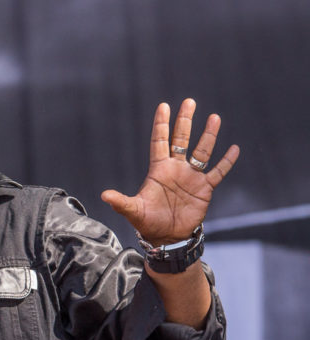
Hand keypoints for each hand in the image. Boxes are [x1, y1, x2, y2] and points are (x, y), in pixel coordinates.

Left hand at [101, 98, 239, 245]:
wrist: (168, 237)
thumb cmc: (148, 222)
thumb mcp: (133, 211)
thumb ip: (121, 202)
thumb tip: (104, 196)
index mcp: (158, 170)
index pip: (159, 141)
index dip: (161, 124)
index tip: (164, 105)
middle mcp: (175, 169)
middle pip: (181, 139)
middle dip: (184, 121)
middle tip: (189, 101)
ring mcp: (191, 177)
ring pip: (202, 151)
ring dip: (208, 135)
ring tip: (214, 117)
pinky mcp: (205, 189)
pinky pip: (218, 172)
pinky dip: (226, 162)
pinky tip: (234, 148)